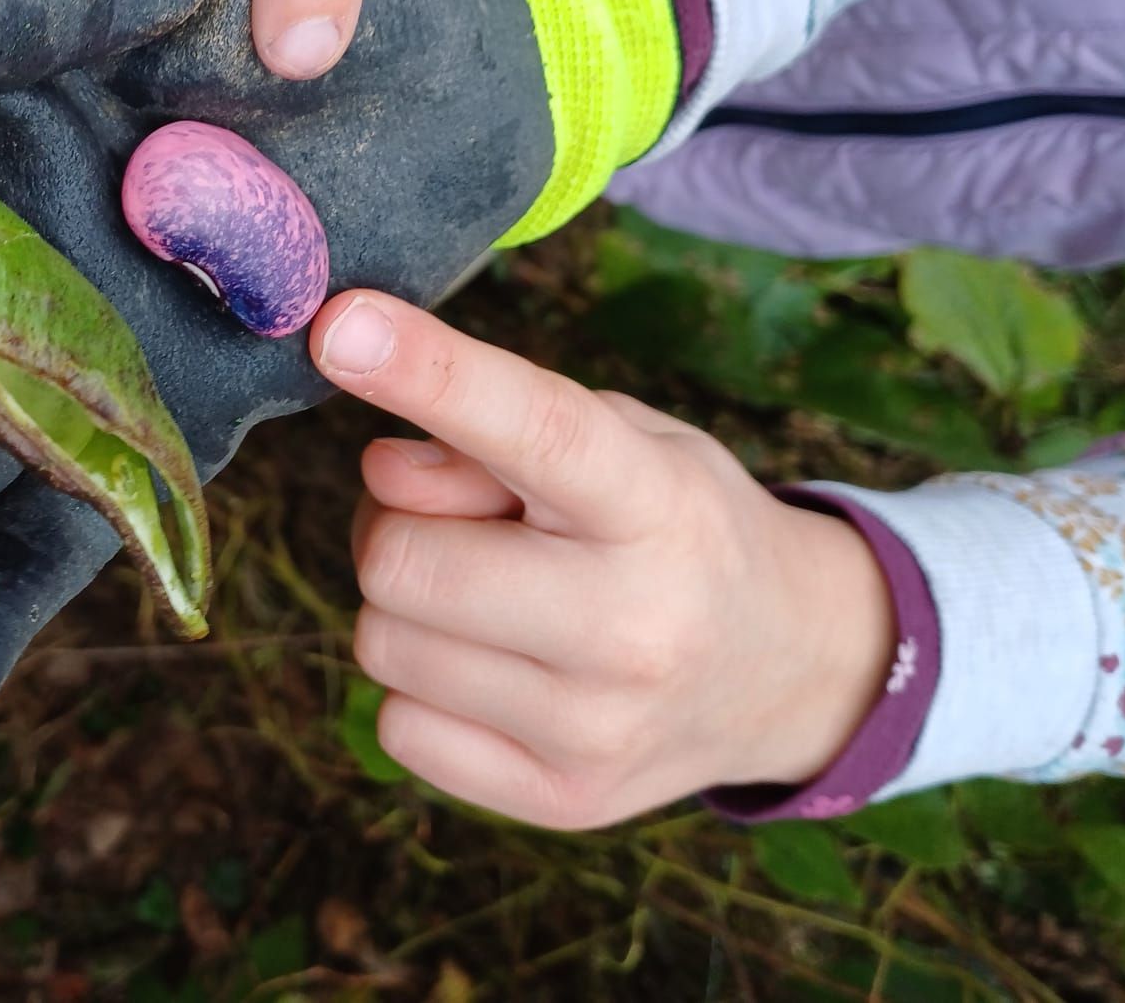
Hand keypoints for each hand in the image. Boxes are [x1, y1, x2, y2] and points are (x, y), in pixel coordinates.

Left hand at [312, 291, 896, 828]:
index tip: (340, 326)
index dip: (429, 371)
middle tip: (447, 519)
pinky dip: (420, 689)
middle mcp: (634, 623)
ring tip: (482, 592)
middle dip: (395, 527)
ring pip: (382, 644)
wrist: (784, 666)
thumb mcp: (620, 439)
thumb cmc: (672, 526)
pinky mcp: (560, 799)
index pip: (532, 427)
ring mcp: (596, 727)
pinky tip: (492, 667)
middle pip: (403, 561)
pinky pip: (397, 728)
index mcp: (657, 503)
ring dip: (405, 608)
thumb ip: (497, 429)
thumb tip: (381, 470)